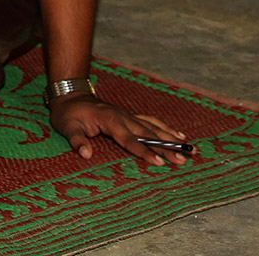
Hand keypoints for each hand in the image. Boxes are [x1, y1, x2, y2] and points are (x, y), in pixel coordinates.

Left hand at [50, 94, 188, 165]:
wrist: (70, 96)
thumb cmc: (67, 114)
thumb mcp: (67, 127)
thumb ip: (76, 140)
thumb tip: (85, 154)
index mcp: (109, 120)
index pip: (129, 139)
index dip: (143, 151)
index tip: (158, 161)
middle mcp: (123, 117)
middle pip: (148, 134)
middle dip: (166, 148)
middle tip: (183, 160)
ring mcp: (128, 116)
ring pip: (154, 128)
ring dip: (172, 139)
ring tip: (191, 149)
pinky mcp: (130, 117)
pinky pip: (151, 121)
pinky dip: (166, 128)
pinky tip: (179, 136)